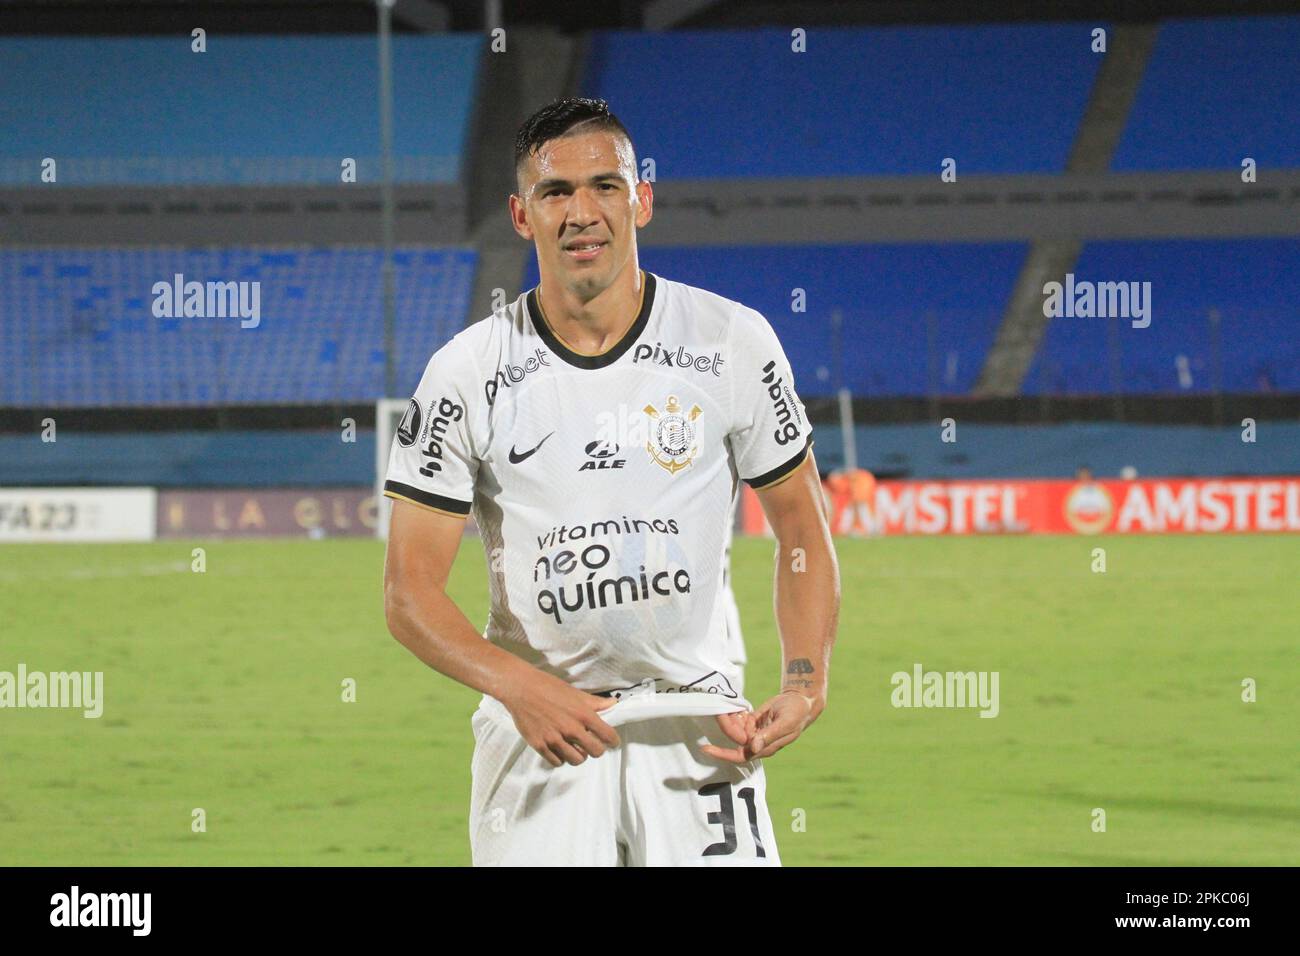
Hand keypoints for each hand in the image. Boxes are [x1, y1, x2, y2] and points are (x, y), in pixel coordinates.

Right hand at [498, 668, 620, 767]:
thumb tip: (613, 703)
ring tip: (574, 747)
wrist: (520, 688)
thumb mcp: (575, 693)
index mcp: (583, 715)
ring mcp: (555, 739)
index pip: (608, 736)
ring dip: (578, 755)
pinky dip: (561, 758)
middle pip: (595, 752)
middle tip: (591, 744)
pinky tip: (559, 749)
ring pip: (577, 760)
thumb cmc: (548, 687)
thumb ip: (595, 702)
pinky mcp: (540, 745)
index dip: (613, 740)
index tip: (611, 741)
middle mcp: (571, 729)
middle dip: (596, 749)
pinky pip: (557, 762)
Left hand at [700, 690, 820, 762]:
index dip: (723, 754)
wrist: (801, 700)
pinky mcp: (754, 722)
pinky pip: (739, 721)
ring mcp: (755, 733)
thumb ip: (769, 735)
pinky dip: (734, 715)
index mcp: (766, 747)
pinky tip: (735, 707)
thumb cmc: (797, 713)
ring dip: (729, 721)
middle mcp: (758, 743)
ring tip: (728, 708)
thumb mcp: (785, 722)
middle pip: (734, 743)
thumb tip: (753, 748)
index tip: (707, 749)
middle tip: (718, 716)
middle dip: (724, 731)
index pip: (741, 756)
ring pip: (735, 731)